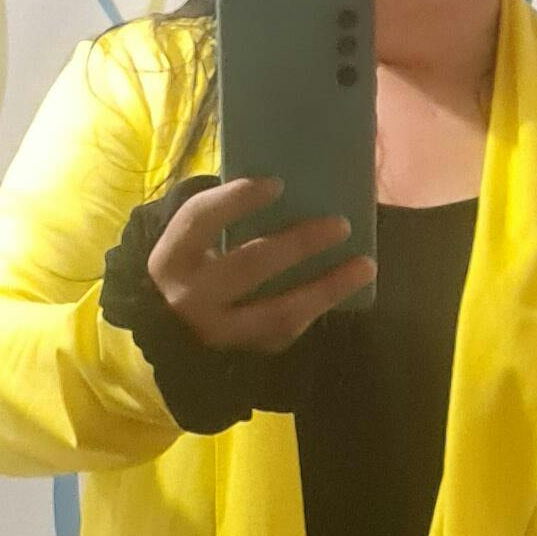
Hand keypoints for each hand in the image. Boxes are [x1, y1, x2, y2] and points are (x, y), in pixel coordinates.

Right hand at [149, 174, 373, 351]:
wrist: (172, 330)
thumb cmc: (191, 267)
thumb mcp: (193, 241)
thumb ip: (223, 216)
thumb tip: (285, 188)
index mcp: (173, 256)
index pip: (201, 219)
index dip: (237, 200)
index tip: (276, 184)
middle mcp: (191, 296)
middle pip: (250, 265)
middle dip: (298, 244)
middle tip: (340, 225)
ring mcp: (218, 331)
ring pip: (278, 311)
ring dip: (326, 287)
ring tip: (364, 266)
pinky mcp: (243, 351)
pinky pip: (286, 330)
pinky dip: (316, 307)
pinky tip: (343, 289)